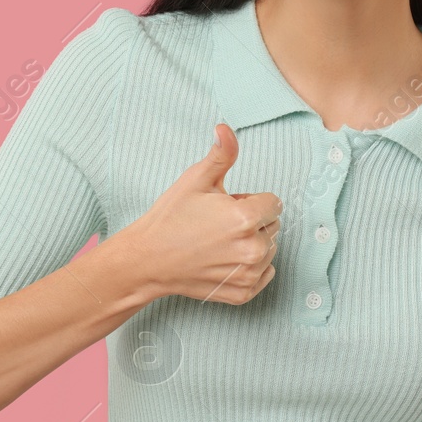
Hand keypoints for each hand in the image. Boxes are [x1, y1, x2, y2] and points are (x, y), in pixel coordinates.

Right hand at [111, 123, 282, 304]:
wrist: (148, 260)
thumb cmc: (170, 218)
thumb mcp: (195, 180)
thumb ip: (221, 154)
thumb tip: (225, 128)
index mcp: (247, 218)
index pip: (273, 203)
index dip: (250, 201)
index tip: (227, 206)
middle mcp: (253, 249)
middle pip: (272, 226)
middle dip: (252, 222)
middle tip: (218, 225)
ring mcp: (248, 274)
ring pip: (268, 250)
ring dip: (251, 244)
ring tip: (217, 243)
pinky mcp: (243, 293)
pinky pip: (264, 274)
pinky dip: (249, 268)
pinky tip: (223, 261)